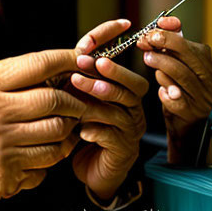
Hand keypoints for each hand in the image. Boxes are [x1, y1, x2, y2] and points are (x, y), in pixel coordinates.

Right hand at [0, 49, 86, 210]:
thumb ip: (5, 85)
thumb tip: (51, 77)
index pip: (41, 63)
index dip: (70, 60)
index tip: (84, 61)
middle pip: (57, 100)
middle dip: (76, 104)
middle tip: (79, 107)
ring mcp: (1, 144)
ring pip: (58, 136)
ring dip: (65, 137)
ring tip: (59, 136)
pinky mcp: (4, 175)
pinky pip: (44, 167)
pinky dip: (46, 165)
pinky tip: (33, 161)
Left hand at [67, 19, 148, 201]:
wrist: (90, 169)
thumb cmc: (85, 129)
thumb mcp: (81, 99)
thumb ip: (83, 78)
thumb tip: (77, 50)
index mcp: (126, 94)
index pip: (128, 67)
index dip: (116, 53)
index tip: (94, 41)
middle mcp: (133, 110)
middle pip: (134, 87)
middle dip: (111, 73)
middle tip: (87, 63)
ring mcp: (131, 131)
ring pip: (122, 110)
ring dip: (99, 98)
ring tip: (78, 88)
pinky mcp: (123, 151)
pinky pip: (114, 137)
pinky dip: (97, 131)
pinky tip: (82, 130)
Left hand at [137, 15, 211, 162]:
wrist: (190, 128)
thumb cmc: (182, 90)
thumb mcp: (181, 66)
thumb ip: (174, 44)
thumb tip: (164, 22)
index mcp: (207, 64)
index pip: (190, 44)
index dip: (170, 33)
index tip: (153, 28)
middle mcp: (209, 80)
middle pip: (188, 56)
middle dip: (164, 45)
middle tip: (145, 41)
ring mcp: (203, 97)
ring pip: (182, 75)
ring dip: (162, 65)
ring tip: (147, 58)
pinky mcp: (193, 114)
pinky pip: (178, 100)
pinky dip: (166, 92)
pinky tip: (159, 90)